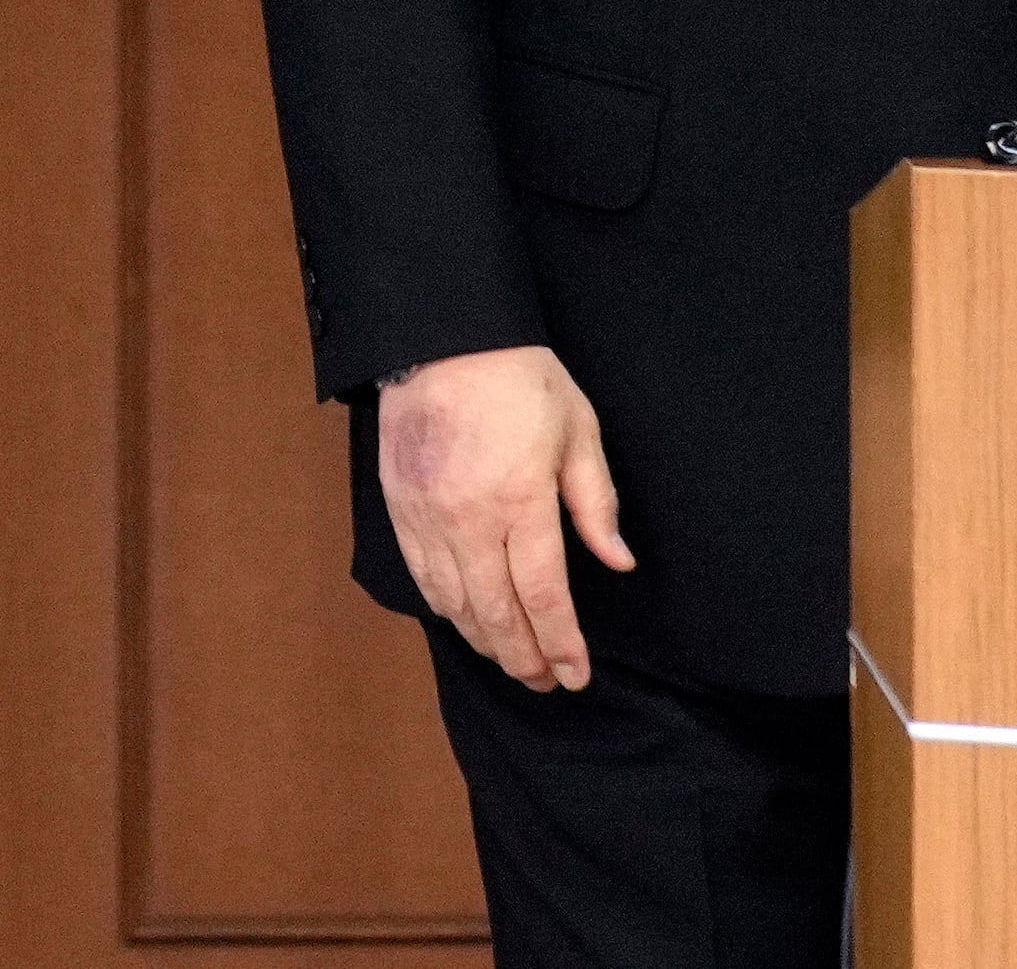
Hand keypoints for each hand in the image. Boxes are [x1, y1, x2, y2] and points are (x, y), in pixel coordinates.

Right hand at [374, 343, 635, 692]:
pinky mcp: (399, 506)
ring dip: (485, 641)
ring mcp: (427, 515)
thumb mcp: (577, 431)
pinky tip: (466, 620)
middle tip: (545, 682)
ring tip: (512, 659)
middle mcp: (469, 518)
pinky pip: (421, 576)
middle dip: (524, 658)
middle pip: (496, 613)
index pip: (543, 597)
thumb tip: (617, 561)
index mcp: (521, 499)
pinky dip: (446, 608)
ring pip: (454, 603)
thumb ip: (596, 502)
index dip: (561, 645)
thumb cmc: (518, 377)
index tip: (576, 675)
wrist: (439, 335)